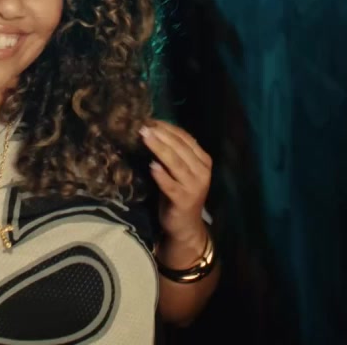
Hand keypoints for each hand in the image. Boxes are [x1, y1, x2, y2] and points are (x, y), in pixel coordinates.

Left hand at [140, 120, 211, 245]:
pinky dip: (161, 175)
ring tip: (145, 138)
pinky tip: (152, 166)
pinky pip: (171, 185)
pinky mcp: (184, 200)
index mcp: (203, 160)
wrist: (185, 226)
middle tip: (143, 126)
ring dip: (159, 149)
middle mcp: (202, 172)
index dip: (168, 128)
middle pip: (180, 148)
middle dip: (161, 135)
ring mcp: (194, 186)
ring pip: (175, 163)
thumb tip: (153, 129)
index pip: (186, 139)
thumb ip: (174, 152)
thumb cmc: (179, 193)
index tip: (151, 120)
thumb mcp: (180, 170)